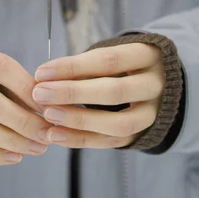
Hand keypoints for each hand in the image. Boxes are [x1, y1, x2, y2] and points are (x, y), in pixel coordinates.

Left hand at [32, 43, 163, 147]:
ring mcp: (153, 113)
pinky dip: (81, 140)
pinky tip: (56, 135)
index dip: (73, 66)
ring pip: (118, 124)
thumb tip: (45, 78)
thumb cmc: (123, 65)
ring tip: (48, 116)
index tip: (41, 72)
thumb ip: (84, 66)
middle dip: (73, 93)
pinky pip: (112, 142)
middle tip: (40, 94)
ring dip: (79, 120)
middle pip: (115, 92)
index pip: (109, 60)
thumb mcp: (112, 55)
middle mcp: (155, 86)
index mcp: (148, 56)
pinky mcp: (142, 134)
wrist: (158, 84)